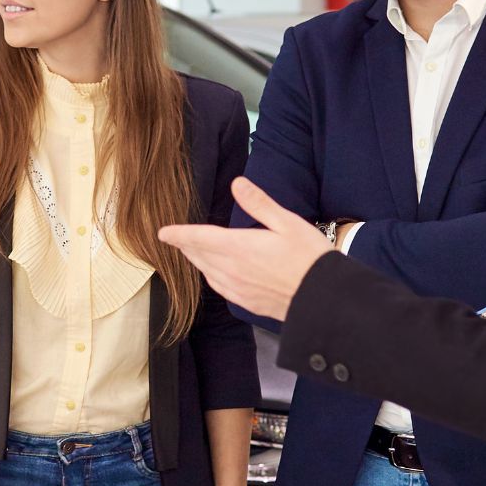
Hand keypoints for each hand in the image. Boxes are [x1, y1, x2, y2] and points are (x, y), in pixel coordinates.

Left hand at [158, 178, 332, 321]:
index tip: (162, 232)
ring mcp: (237, 289)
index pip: (199, 238)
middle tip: (174, 238)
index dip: (178, 234)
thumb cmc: (310, 258)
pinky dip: (209, 276)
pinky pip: (218, 287)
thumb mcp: (287, 223)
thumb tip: (237, 183)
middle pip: (199, 256)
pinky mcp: (246, 302)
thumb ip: (259, 203)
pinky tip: (213, 274)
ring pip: (206, 272)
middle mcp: (232, 270)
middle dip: (185, 246)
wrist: (323, 299)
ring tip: (190, 252)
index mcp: (239, 247)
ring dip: (196, 261)